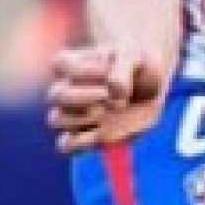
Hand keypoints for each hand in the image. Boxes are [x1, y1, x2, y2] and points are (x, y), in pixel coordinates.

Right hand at [46, 44, 164, 153]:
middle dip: (83, 96)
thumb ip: (123, 69)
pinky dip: (81, 142)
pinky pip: (66, 145)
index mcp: (73, 63)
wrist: (148, 88)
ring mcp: (71, 115)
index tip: (107, 68)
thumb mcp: (137, 58)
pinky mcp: (82, 137)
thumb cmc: (138, 67)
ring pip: (56, 120)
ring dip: (82, 119)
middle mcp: (66, 89)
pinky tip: (101, 134)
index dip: (82, 69)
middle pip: (56, 94)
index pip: (60, 63)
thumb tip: (115, 92)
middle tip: (107, 95)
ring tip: (104, 112)